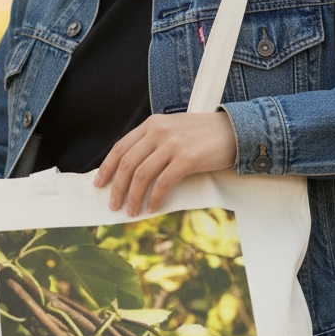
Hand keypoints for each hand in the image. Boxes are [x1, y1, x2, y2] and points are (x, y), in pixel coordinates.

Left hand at [94, 112, 237, 216]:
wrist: (235, 130)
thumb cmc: (204, 135)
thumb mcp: (173, 130)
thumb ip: (154, 142)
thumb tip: (132, 169)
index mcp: (152, 124)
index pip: (120, 147)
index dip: (107, 167)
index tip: (99, 184)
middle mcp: (159, 132)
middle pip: (127, 163)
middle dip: (117, 187)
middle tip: (113, 204)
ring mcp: (172, 144)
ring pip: (141, 175)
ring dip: (133, 196)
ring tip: (130, 211)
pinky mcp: (187, 159)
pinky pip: (163, 183)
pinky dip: (155, 198)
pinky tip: (153, 208)